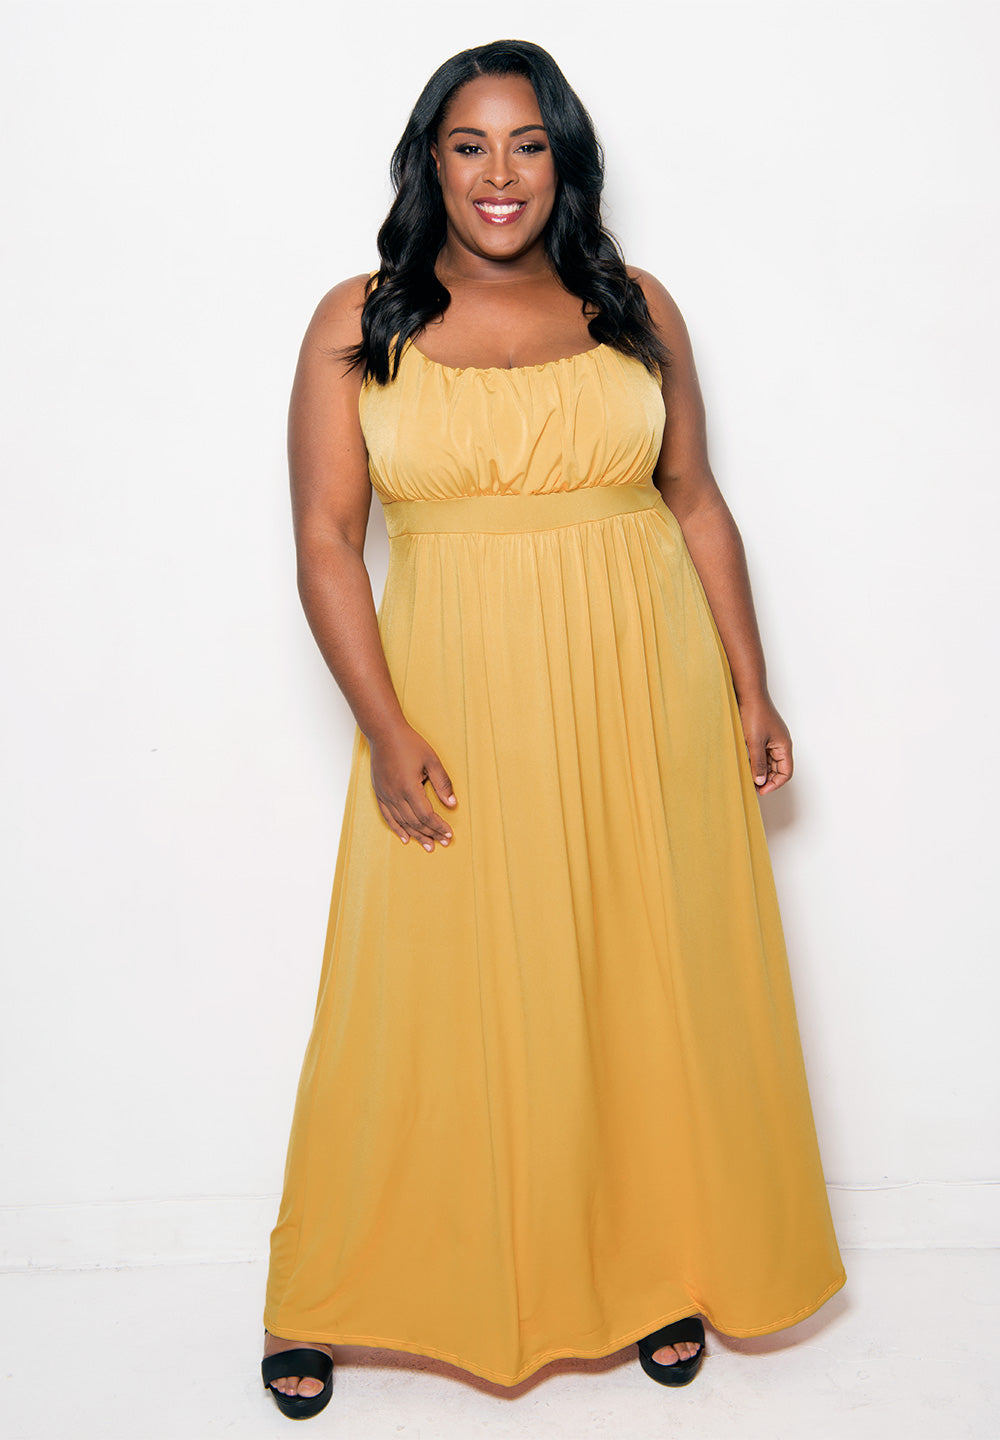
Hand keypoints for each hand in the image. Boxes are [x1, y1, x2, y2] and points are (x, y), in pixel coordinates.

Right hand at [369, 722, 457, 850]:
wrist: (384, 734)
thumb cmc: (409, 744)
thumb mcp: (432, 760)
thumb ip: (442, 783)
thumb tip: (452, 803)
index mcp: (409, 787)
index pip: (426, 815)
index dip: (438, 826)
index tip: (449, 833)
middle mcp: (395, 794)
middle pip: (415, 822)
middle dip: (431, 834)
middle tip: (443, 842)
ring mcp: (385, 795)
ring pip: (402, 822)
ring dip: (416, 835)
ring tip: (428, 845)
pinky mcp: (379, 793)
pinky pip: (387, 816)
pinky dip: (397, 829)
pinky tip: (405, 838)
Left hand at [737, 694, 792, 794]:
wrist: (749, 694)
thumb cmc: (754, 714)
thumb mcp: (755, 742)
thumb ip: (758, 762)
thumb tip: (760, 781)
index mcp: (784, 746)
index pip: (786, 772)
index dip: (774, 784)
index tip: (760, 790)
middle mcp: (781, 744)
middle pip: (778, 769)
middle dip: (766, 779)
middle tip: (751, 785)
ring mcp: (772, 740)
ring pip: (769, 762)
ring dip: (760, 770)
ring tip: (746, 775)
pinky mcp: (763, 736)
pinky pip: (762, 753)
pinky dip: (755, 760)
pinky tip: (744, 763)